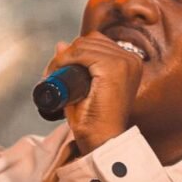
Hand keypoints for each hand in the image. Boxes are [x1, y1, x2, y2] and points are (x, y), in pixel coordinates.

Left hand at [44, 31, 143, 154]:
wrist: (102, 141)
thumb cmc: (94, 121)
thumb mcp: (83, 88)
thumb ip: (74, 65)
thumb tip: (61, 44)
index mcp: (129, 63)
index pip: (97, 43)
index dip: (74, 52)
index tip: (57, 69)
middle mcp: (131, 60)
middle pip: (90, 40)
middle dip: (67, 54)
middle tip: (51, 73)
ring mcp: (124, 62)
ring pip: (83, 44)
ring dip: (63, 57)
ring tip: (52, 75)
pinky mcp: (113, 68)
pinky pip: (81, 52)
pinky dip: (65, 59)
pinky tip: (57, 72)